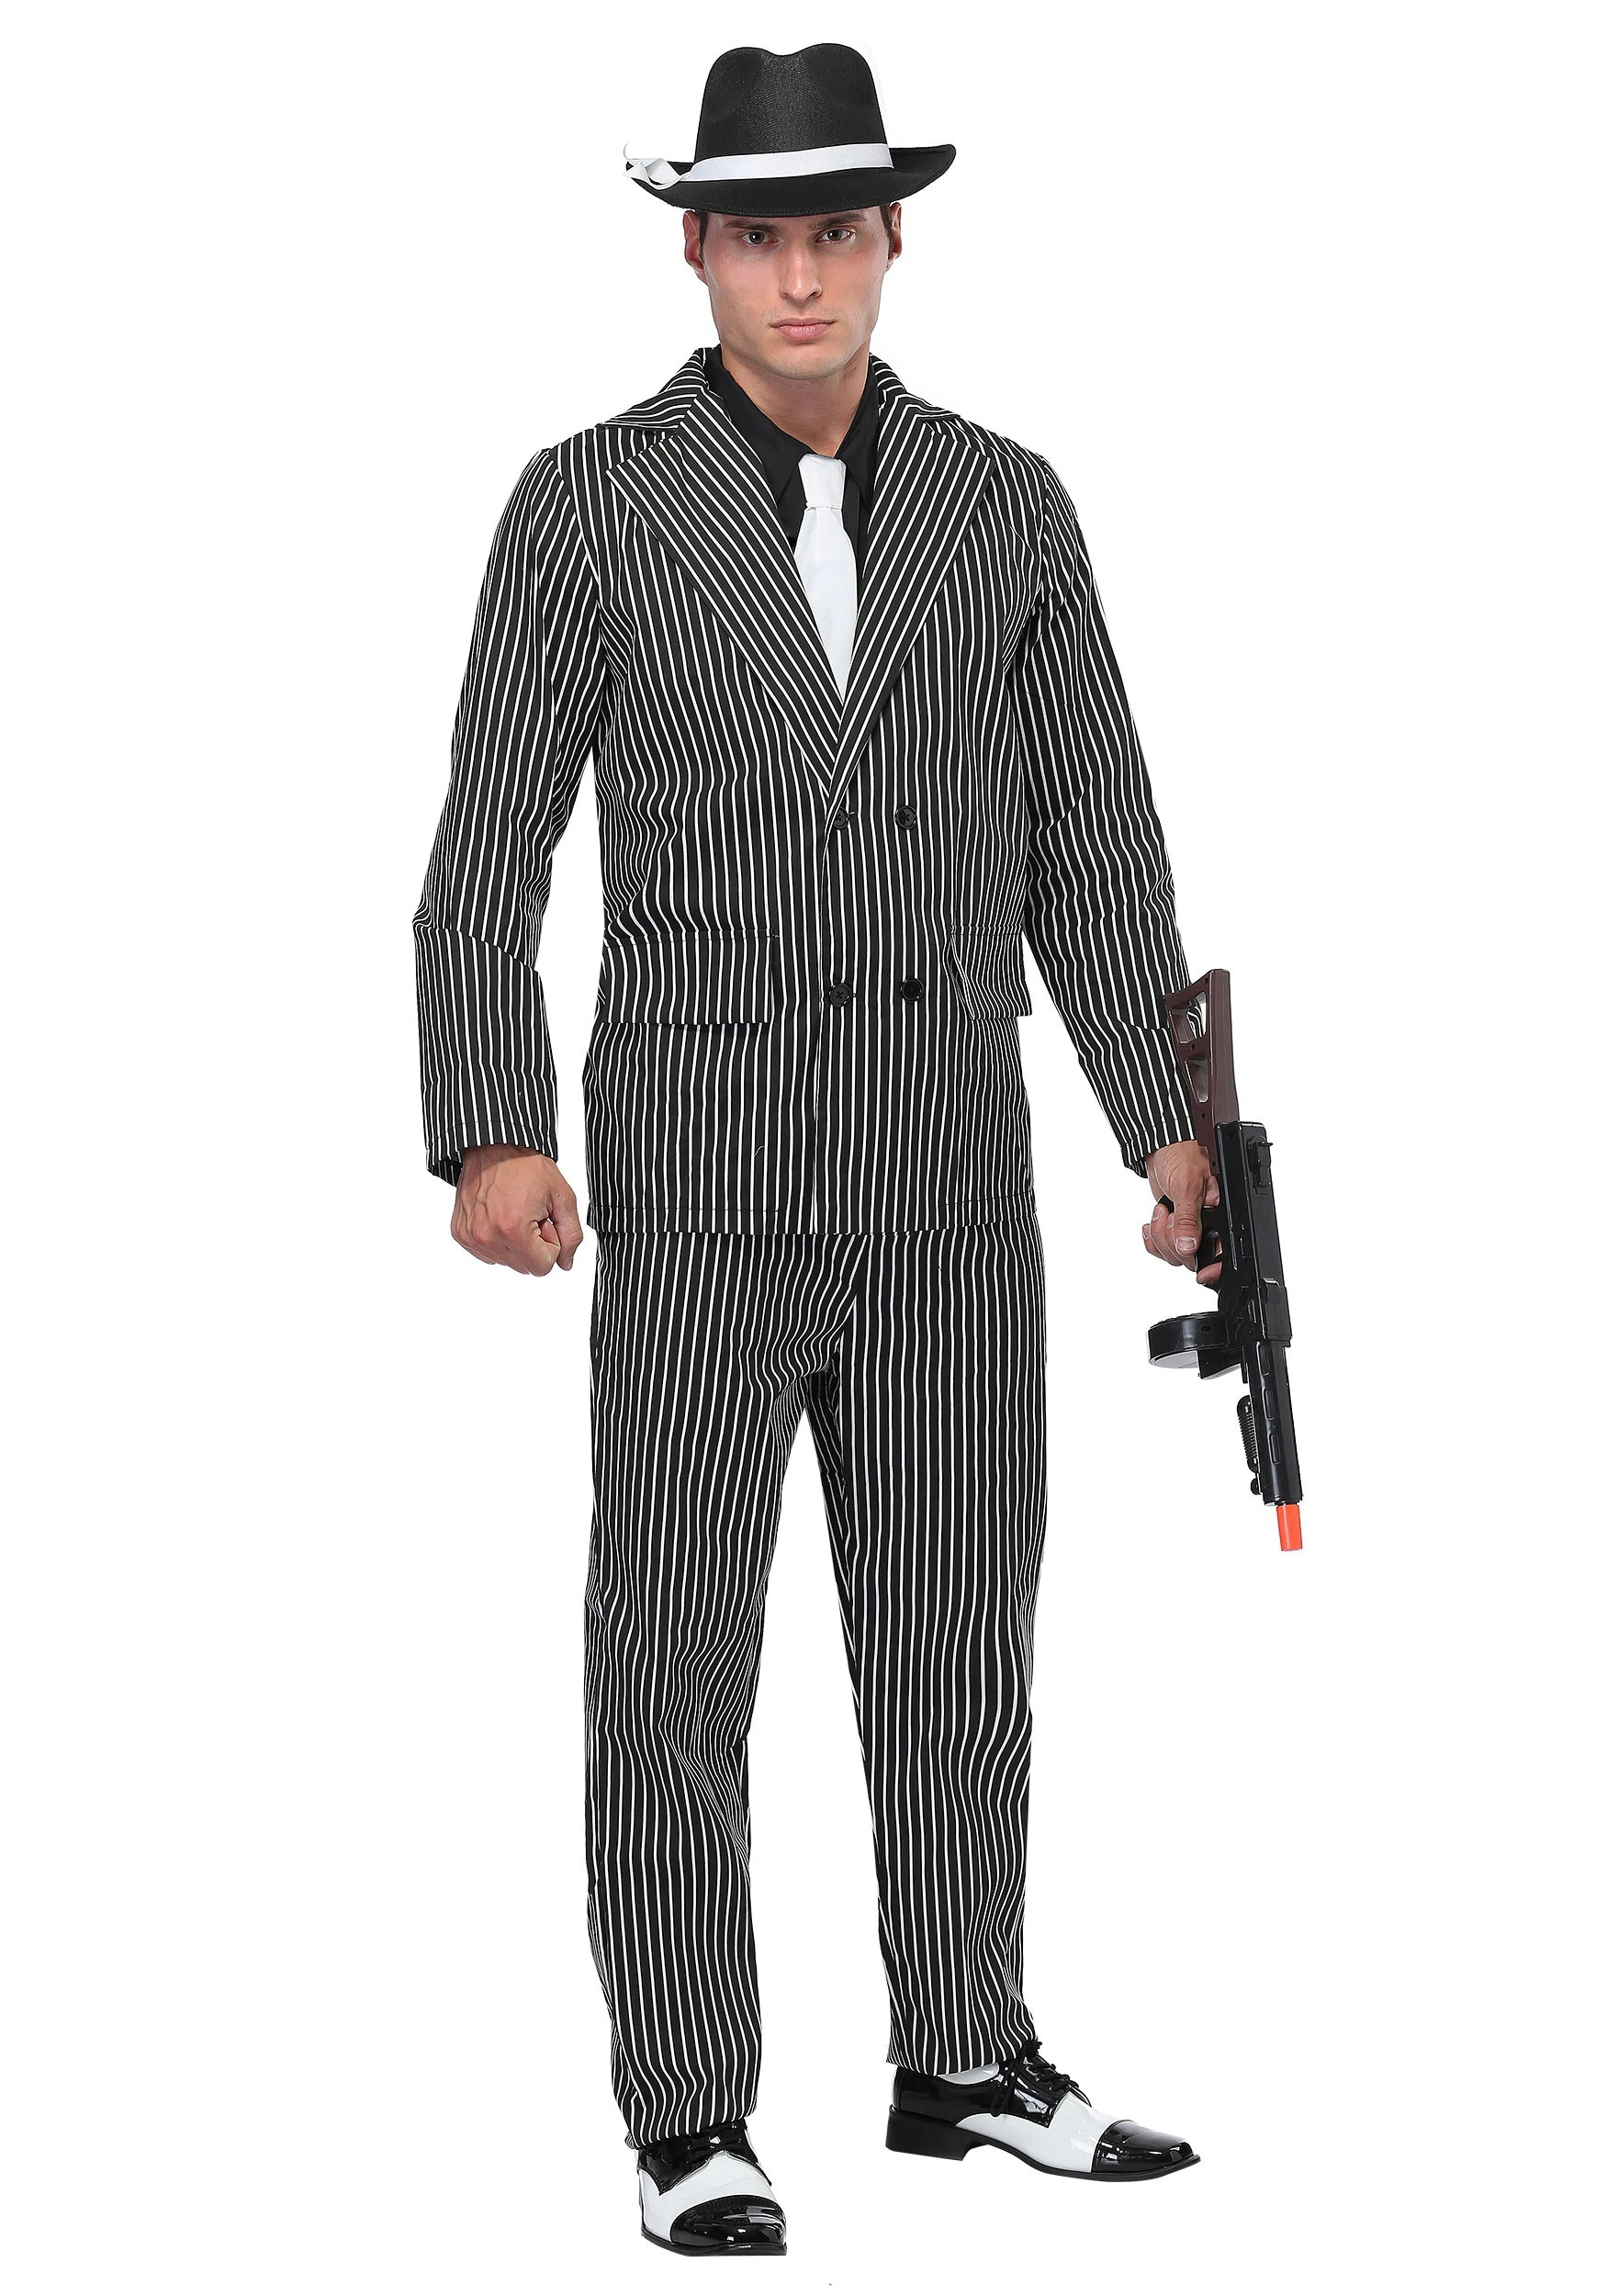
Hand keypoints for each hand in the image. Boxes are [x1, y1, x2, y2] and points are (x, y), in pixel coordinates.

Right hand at [451, 1144, 583, 1275]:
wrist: (494, 1146)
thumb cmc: (527, 1167)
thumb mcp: (563, 1197)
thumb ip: (571, 1236)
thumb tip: (565, 1263)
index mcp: (514, 1229)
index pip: (542, 1267)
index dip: (550, 1244)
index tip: (544, 1220)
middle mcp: (488, 1237)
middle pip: (524, 1267)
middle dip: (533, 1245)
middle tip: (529, 1214)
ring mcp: (471, 1236)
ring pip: (506, 1262)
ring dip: (515, 1243)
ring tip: (514, 1212)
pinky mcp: (460, 1234)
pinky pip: (488, 1254)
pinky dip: (497, 1239)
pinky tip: (499, 1215)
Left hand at [1142, 1139, 1221, 1288]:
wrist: (1161, 1145)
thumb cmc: (1182, 1153)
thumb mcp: (1188, 1185)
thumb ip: (1189, 1219)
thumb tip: (1189, 1247)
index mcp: (1222, 1213)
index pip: (1224, 1251)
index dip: (1215, 1267)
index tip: (1201, 1274)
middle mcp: (1208, 1223)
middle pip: (1192, 1258)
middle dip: (1174, 1241)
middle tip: (1170, 1217)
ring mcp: (1188, 1226)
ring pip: (1175, 1254)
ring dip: (1161, 1236)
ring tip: (1161, 1211)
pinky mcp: (1172, 1224)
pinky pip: (1162, 1246)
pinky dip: (1153, 1239)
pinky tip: (1151, 1224)